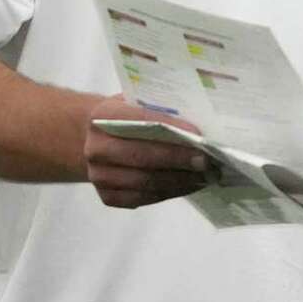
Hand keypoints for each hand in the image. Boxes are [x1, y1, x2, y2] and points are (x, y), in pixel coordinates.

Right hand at [83, 95, 213, 208]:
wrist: (101, 140)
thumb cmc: (131, 118)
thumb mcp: (140, 103)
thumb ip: (162, 110)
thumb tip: (202, 124)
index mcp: (103, 116)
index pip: (139, 121)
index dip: (170, 128)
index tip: (198, 133)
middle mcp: (95, 147)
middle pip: (141, 156)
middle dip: (177, 159)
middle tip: (206, 160)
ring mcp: (98, 175)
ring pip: (144, 182)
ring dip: (178, 180)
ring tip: (204, 176)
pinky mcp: (107, 196)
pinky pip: (142, 198)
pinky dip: (169, 193)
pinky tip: (190, 185)